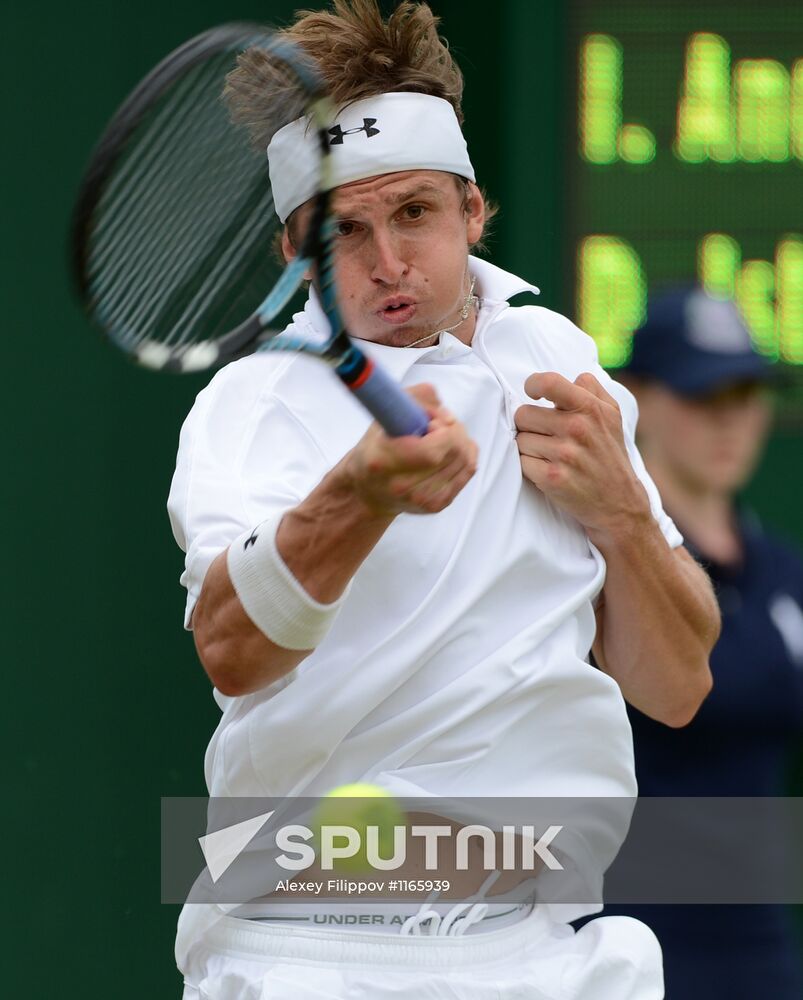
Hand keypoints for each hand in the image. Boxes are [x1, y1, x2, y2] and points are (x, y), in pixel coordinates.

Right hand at [343, 383, 477, 517]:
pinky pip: (468, 470)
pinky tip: (448, 450)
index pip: (432, 452)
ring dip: (460, 441)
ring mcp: (423, 499)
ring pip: (466, 460)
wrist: (370, 491)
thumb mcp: (383, 414)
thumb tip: (442, 409)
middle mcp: (403, 485)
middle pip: (454, 453)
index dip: (443, 431)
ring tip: (440, 438)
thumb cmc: (375, 450)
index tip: (432, 423)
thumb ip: (414, 398)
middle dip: (453, 430)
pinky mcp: (438, 504)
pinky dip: (465, 454)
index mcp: (383, 461)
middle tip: (437, 426)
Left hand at [514, 371, 649, 543]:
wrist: (619, 504)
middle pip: (523, 414)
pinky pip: (521, 462)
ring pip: (520, 439)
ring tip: (551, 456)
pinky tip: (547, 470)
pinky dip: (529, 467)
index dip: (533, 385)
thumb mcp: (612, 416)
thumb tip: (570, 376)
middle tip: (546, 437)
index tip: (533, 394)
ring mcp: (565, 454)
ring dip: (529, 448)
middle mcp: (577, 428)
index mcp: (590, 408)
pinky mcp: (552, 478)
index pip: (549, 382)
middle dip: (529, 425)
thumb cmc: (609, 455)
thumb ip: (592, 390)